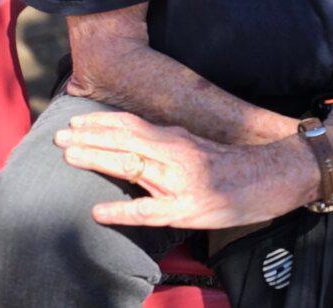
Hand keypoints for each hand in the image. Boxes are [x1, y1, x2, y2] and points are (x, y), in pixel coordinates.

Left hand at [54, 112, 307, 228]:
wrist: (274, 176)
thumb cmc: (234, 165)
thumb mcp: (196, 148)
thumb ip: (167, 147)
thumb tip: (136, 145)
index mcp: (176, 138)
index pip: (132, 125)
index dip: (101, 122)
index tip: (74, 121)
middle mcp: (175, 153)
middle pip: (125, 140)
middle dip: (89, 137)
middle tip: (58, 136)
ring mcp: (180, 180)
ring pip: (132, 165)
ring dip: (98, 159)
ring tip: (69, 157)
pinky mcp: (188, 207)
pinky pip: (148, 211)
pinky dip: (121, 210)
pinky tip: (98, 212)